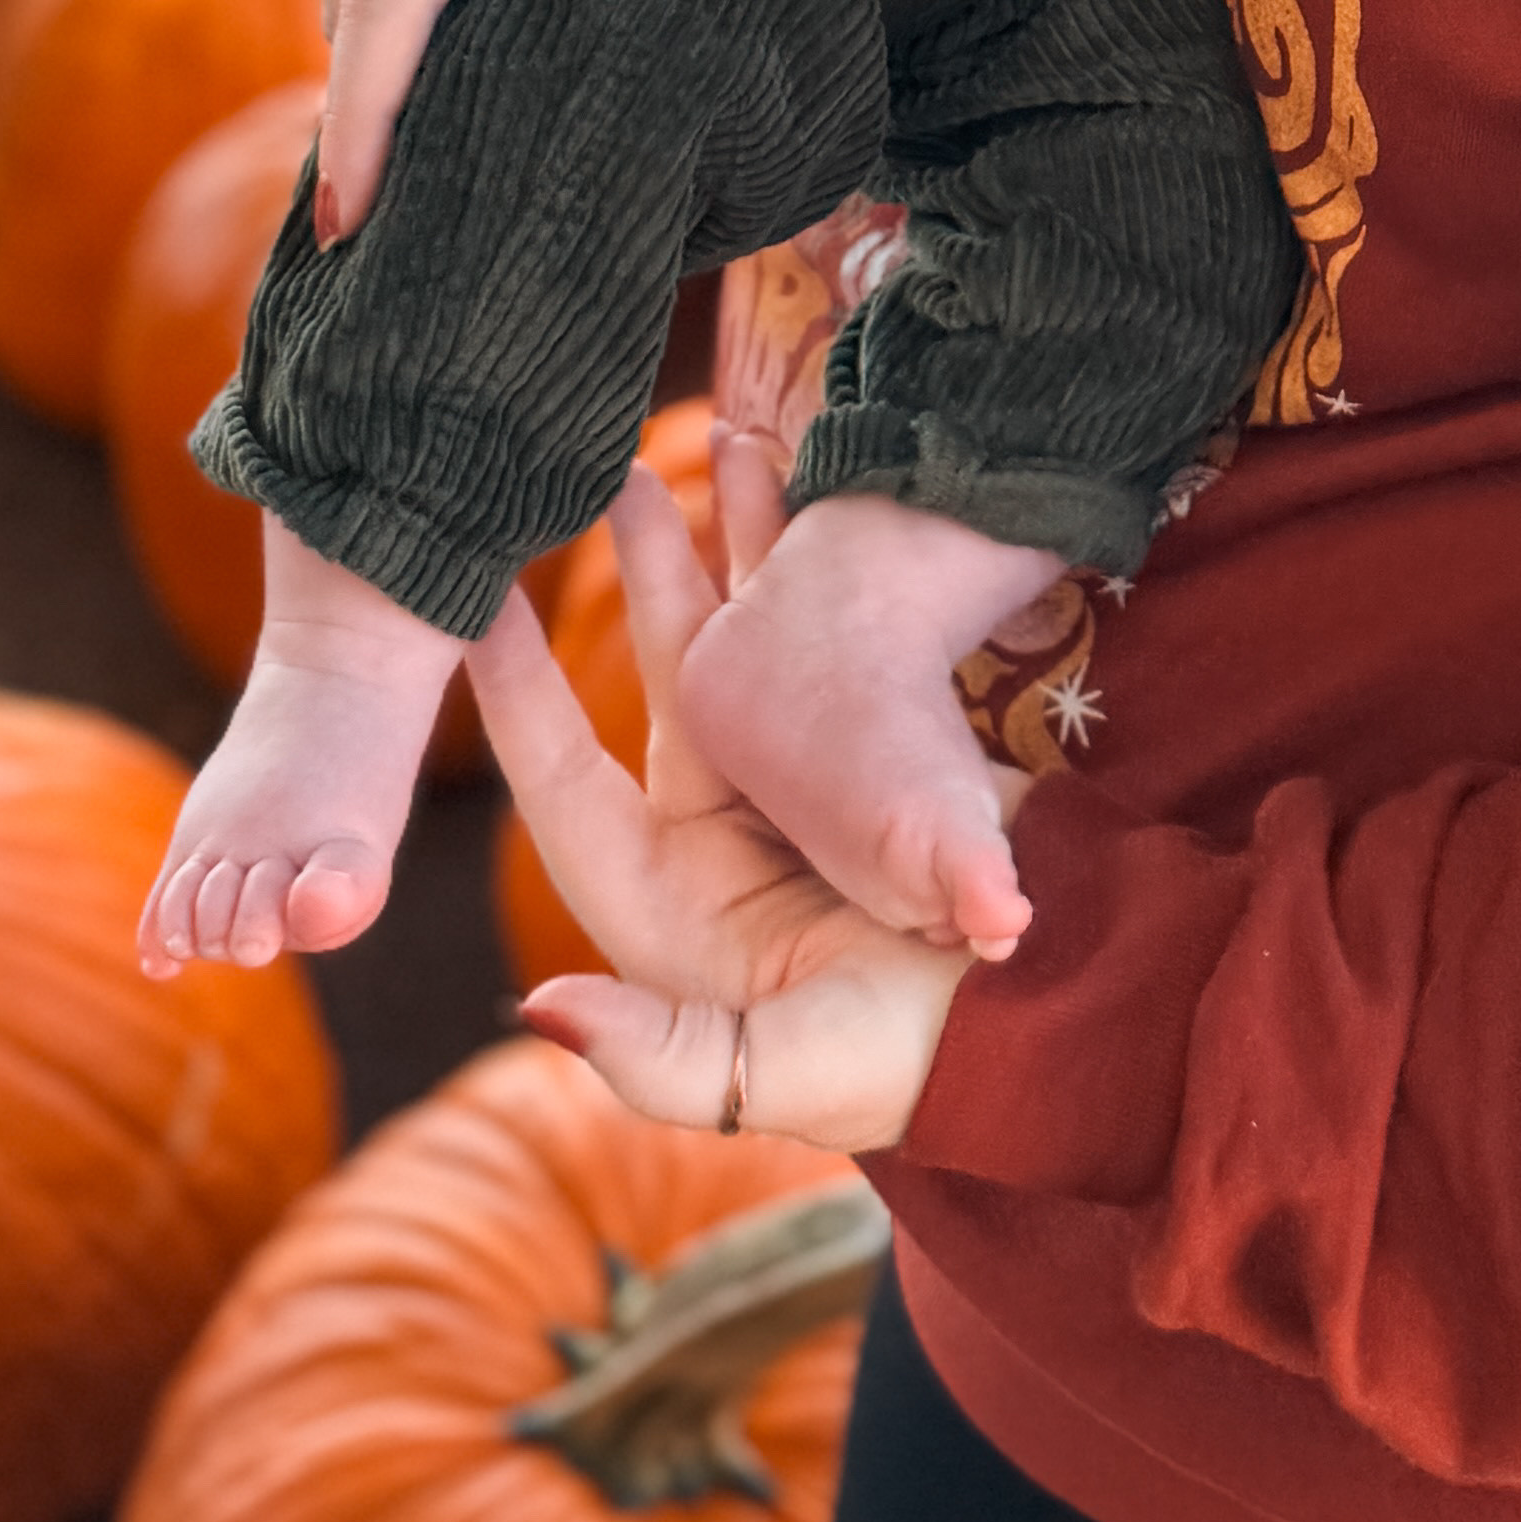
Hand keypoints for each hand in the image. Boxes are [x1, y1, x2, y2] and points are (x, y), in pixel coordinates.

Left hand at [473, 430, 990, 1152]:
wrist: (1044, 1031)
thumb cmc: (901, 1065)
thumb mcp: (776, 1077)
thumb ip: (660, 1057)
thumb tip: (542, 1007)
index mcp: (670, 907)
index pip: (566, 786)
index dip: (518, 696)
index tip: (476, 601)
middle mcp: (721, 837)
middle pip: (664, 682)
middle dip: (647, 576)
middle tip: (613, 473)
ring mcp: (797, 794)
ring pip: (746, 648)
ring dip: (737, 553)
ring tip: (732, 444)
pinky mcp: (872, 764)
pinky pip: (828, 650)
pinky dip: (816, 579)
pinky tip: (817, 501)